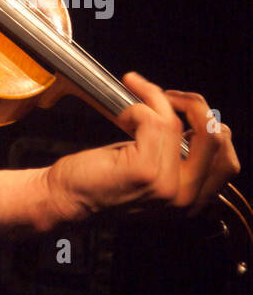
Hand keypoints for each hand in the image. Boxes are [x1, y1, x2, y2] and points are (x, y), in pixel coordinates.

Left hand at [45, 72, 239, 224]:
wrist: (66, 200)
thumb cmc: (101, 182)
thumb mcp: (152, 174)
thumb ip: (178, 158)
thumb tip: (191, 120)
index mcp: (192, 200)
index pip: (228, 161)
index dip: (212, 128)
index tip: (187, 113)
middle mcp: (186, 199)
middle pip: (217, 138)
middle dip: (196, 106)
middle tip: (170, 96)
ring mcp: (168, 186)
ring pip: (177, 122)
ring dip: (154, 97)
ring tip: (135, 94)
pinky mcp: (146, 171)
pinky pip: (152, 120)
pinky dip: (136, 106)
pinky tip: (121, 113)